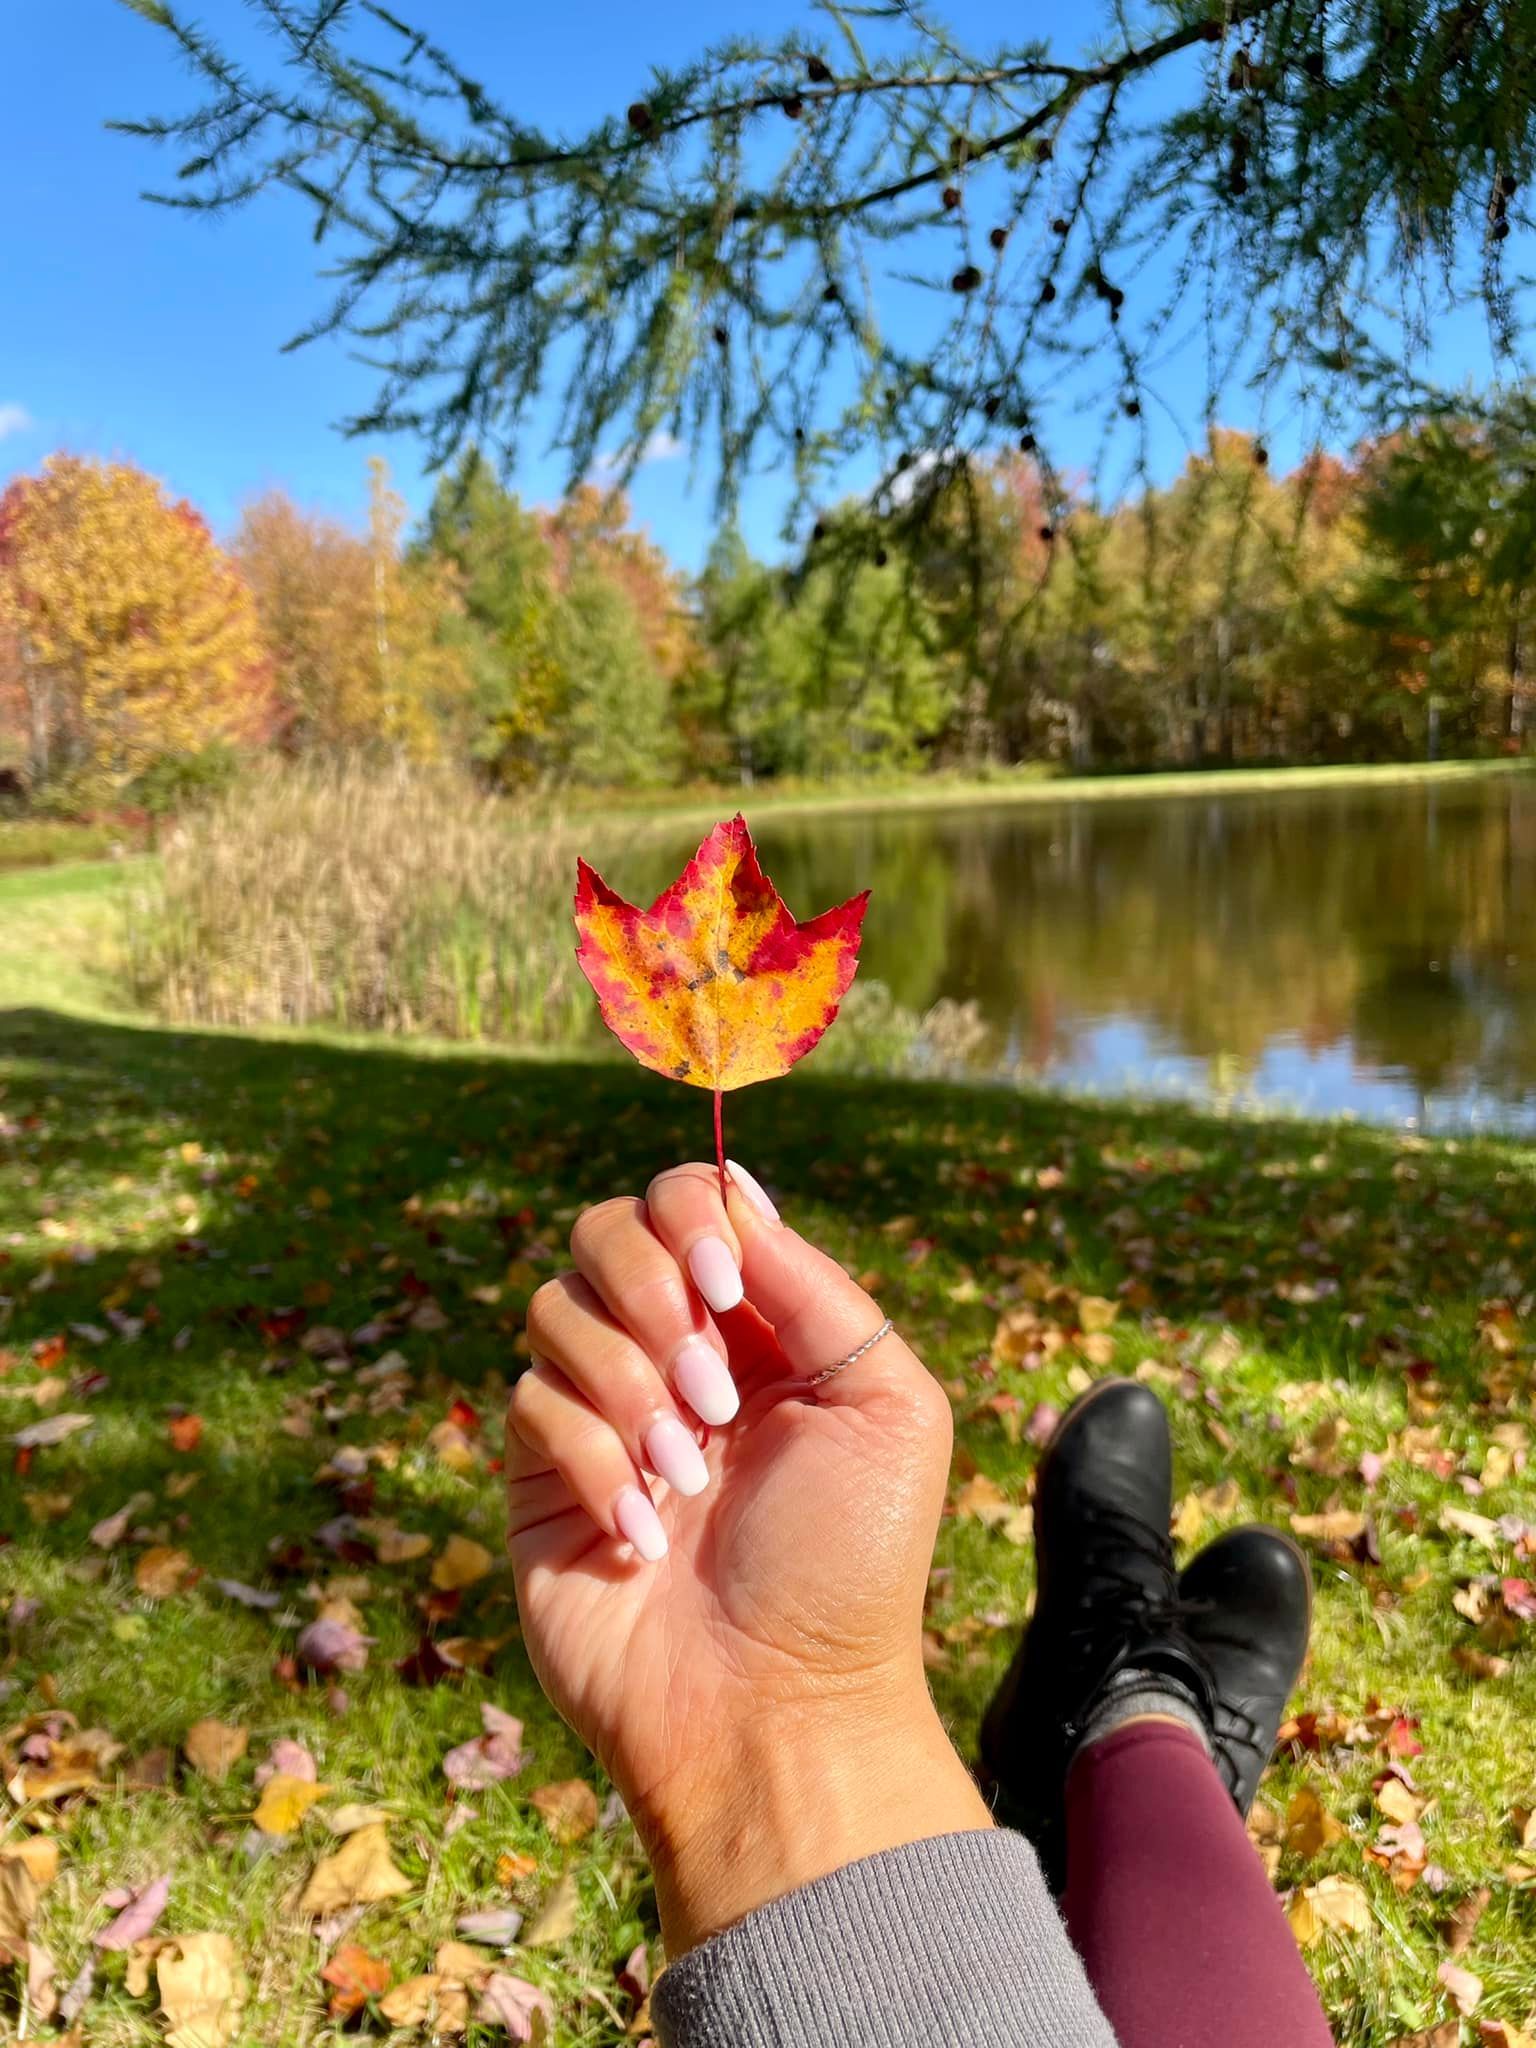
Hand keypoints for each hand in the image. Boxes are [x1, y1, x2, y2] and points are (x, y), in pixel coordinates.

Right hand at [505, 1159, 990, 1952]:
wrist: (774, 1710)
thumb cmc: (848, 1565)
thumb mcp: (886, 1406)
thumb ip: (814, 1287)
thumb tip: (732, 1189)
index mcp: (761, 1325)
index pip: (689, 1202)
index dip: (692, 1219)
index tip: (725, 1289)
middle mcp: (675, 1352)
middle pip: (605, 1228)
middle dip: (650, 1295)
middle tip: (714, 1398)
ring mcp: (603, 1411)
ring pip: (557, 1306)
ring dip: (628, 1387)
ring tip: (687, 1477)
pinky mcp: (541, 1476)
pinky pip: (532, 1403)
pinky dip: (593, 1462)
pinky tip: (643, 1538)